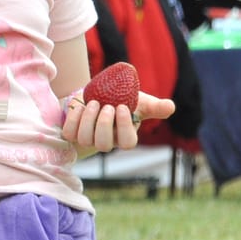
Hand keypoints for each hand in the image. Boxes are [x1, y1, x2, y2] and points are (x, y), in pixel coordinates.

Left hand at [61, 90, 176, 154]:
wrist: (95, 94)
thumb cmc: (120, 100)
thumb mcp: (139, 101)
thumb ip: (155, 107)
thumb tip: (170, 107)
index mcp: (124, 135)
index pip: (127, 143)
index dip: (124, 127)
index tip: (122, 107)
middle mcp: (106, 141)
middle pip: (104, 144)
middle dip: (104, 124)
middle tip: (106, 105)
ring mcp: (88, 138)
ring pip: (85, 139)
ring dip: (88, 120)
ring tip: (93, 102)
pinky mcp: (72, 133)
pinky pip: (70, 133)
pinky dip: (73, 119)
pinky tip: (79, 105)